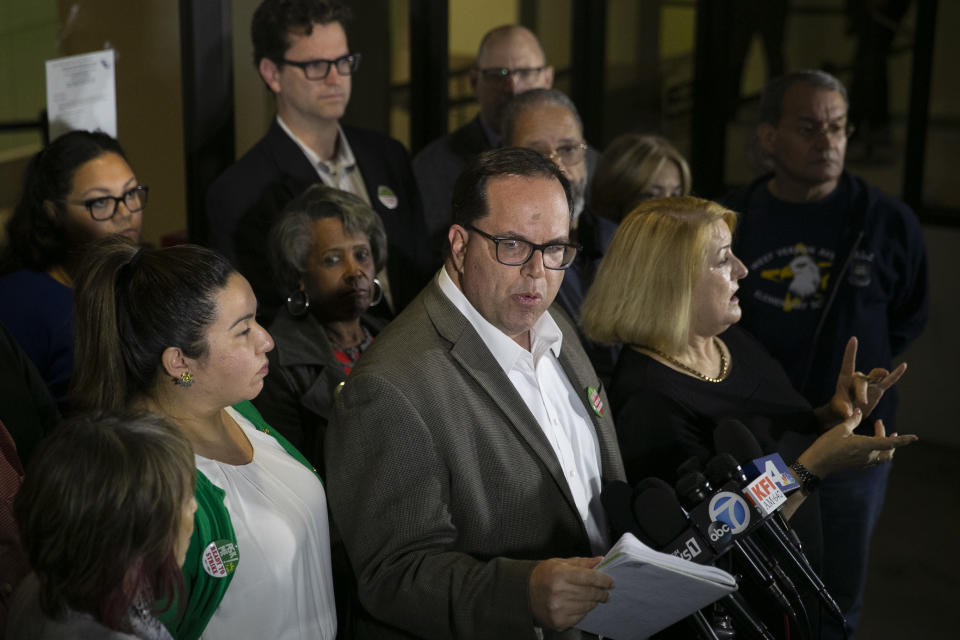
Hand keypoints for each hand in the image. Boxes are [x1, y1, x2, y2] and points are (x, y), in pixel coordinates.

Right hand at [529, 556, 612, 630]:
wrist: (523, 593)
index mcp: (560, 574)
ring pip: (587, 606)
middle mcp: (559, 592)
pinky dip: (583, 611)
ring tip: (593, 598)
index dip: (603, 580)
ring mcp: (558, 609)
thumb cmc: (542, 576)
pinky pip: (580, 617)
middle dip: (601, 593)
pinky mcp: (558, 621)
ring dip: (593, 602)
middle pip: (591, 593)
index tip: (610, 582)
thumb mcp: (560, 563)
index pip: (590, 577)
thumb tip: (600, 561)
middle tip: (605, 592)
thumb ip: (582, 563)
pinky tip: (580, 605)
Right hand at [799, 409, 917, 477]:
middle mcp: (868, 456)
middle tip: (880, 424)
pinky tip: (869, 442)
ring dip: (886, 445)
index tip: (915, 438)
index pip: (889, 443)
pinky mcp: (859, 465)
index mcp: (865, 446)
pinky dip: (878, 450)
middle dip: (891, 439)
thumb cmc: (827, 445)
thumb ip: (853, 419)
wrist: (817, 464)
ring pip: (883, 456)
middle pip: (889, 450)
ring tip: (881, 435)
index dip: (903, 440)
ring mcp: (864, 462)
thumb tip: (861, 411)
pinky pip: (875, 459)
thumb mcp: (840, 429)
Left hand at [829, 337, 906, 420]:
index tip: (853, 339)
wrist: (847, 412)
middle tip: (862, 404)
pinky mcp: (878, 388)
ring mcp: (869, 382)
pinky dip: (896, 374)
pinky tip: (904, 366)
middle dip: (862, 392)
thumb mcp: (839, 409)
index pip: (848, 362)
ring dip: (880, 375)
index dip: (850, 351)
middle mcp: (858, 378)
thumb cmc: (839, 408)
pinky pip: (889, 380)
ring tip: (884, 373)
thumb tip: (851, 414)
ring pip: (876, 376)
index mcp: (845, 379)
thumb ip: (845, 411)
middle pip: (862, 380)